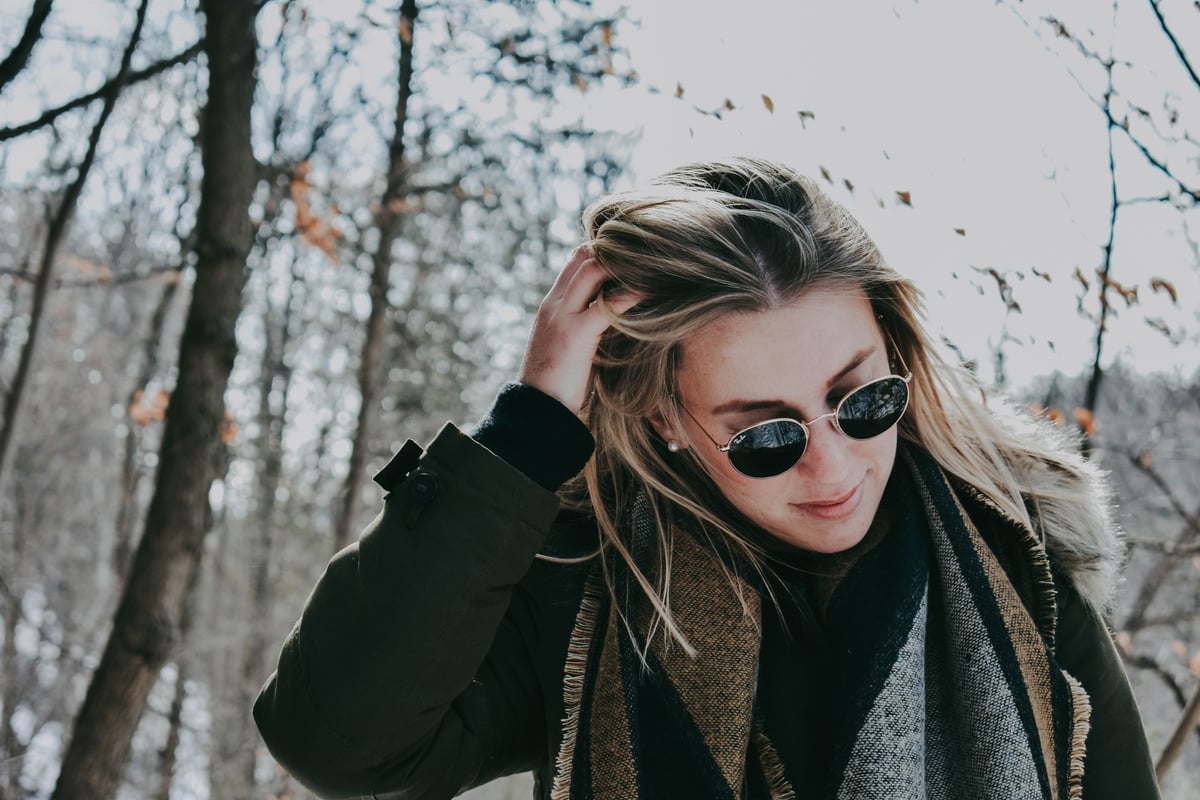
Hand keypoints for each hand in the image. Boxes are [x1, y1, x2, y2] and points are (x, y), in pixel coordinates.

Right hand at [518, 245, 638, 415]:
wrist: (538, 409)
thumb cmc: (557, 383)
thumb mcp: (567, 344)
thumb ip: (583, 324)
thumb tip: (613, 316)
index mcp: (551, 304)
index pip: (574, 260)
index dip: (601, 251)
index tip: (630, 255)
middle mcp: (554, 303)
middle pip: (583, 256)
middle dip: (615, 250)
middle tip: (646, 255)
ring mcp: (563, 316)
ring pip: (592, 270)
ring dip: (624, 264)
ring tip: (652, 265)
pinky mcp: (577, 334)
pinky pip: (608, 305)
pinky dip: (632, 294)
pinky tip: (652, 292)